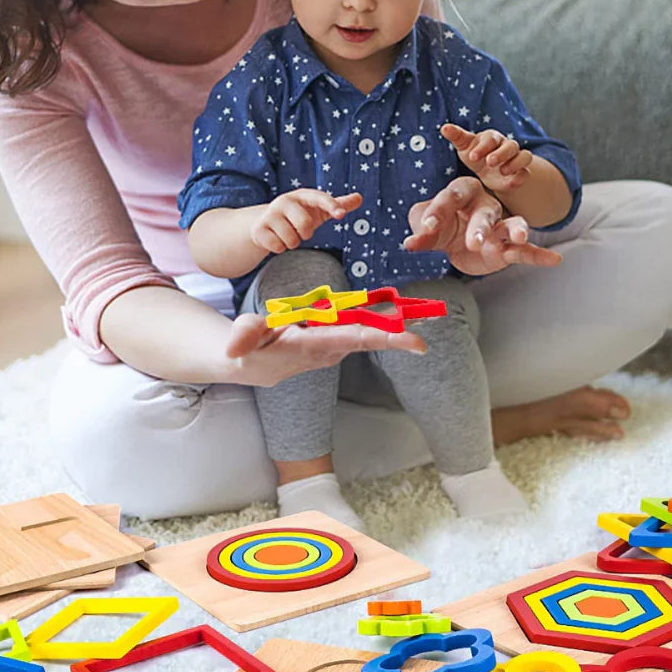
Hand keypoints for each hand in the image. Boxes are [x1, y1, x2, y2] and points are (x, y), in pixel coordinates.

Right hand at [224, 313, 426, 386]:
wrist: (249, 363)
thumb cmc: (249, 350)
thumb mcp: (242, 342)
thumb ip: (243, 338)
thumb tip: (235, 346)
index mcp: (315, 346)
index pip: (356, 339)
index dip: (388, 339)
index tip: (417, 342)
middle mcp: (331, 348)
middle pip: (372, 335)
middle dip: (402, 329)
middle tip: (435, 315)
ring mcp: (333, 344)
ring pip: (369, 330)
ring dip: (397, 321)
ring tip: (428, 308)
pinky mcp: (332, 338)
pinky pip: (361, 325)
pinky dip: (382, 318)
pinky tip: (404, 309)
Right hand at [251, 189, 362, 253]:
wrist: (264, 223)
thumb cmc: (298, 215)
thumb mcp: (318, 210)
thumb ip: (339, 204)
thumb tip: (360, 198)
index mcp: (302, 196)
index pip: (319, 198)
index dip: (331, 205)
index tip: (341, 214)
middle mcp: (285, 201)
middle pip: (305, 225)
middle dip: (305, 234)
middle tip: (299, 230)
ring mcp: (270, 214)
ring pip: (291, 240)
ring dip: (292, 242)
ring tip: (287, 234)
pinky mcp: (259, 229)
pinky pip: (278, 247)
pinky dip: (280, 248)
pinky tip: (275, 239)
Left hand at [403, 177, 561, 274]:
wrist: (453, 241)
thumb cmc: (440, 226)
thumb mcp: (425, 229)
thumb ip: (420, 234)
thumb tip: (410, 243)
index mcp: (461, 192)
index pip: (450, 198)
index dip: (438, 211)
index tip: (427, 227)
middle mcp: (484, 206)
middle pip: (484, 213)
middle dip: (480, 227)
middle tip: (474, 242)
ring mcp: (499, 226)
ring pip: (509, 225)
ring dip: (515, 230)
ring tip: (521, 236)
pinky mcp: (508, 248)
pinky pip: (526, 251)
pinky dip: (540, 255)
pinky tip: (555, 260)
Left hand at [441, 123, 531, 192]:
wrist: (487, 171)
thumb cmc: (475, 154)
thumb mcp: (464, 146)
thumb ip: (456, 136)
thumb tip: (444, 128)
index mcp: (492, 138)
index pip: (490, 139)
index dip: (482, 147)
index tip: (472, 157)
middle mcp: (507, 146)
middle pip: (511, 145)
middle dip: (501, 153)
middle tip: (490, 162)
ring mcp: (516, 159)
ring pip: (524, 156)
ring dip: (515, 163)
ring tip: (502, 171)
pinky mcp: (520, 172)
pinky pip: (526, 173)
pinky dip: (521, 177)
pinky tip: (511, 183)